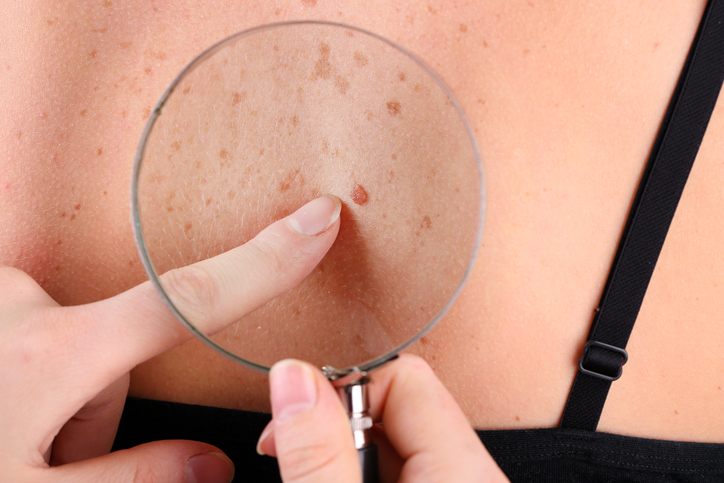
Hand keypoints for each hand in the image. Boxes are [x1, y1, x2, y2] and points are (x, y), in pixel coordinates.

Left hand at [0, 196, 340, 482]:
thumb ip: (135, 479)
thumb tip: (210, 465)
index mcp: (54, 355)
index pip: (191, 300)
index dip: (267, 263)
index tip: (318, 223)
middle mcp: (22, 309)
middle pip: (121, 343)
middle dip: (102, 398)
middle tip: (50, 449)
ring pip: (76, 343)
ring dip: (61, 391)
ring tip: (18, 435)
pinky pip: (33, 328)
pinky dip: (29, 367)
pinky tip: (4, 405)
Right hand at [258, 354, 508, 482]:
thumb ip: (319, 454)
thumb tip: (292, 378)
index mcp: (462, 471)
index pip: (404, 376)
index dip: (341, 389)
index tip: (294, 418)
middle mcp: (470, 475)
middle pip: (398, 406)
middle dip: (337, 424)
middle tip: (291, 455)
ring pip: (395, 441)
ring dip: (344, 452)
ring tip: (310, 473)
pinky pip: (404, 467)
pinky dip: (361, 471)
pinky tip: (335, 480)